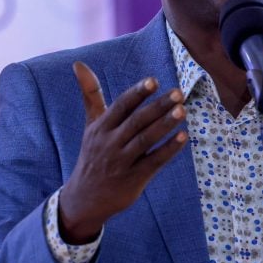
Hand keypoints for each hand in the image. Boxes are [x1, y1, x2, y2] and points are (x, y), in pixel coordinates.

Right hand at [58, 61, 187, 243]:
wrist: (84, 198)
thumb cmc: (93, 154)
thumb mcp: (90, 125)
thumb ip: (90, 94)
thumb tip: (79, 63)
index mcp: (101, 127)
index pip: (121, 106)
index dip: (137, 93)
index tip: (153, 81)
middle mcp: (110, 143)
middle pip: (136, 121)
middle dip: (157, 106)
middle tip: (178, 93)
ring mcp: (122, 162)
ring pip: (146, 140)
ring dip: (165, 124)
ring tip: (182, 110)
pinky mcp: (134, 179)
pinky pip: (154, 161)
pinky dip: (168, 149)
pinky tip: (183, 137)